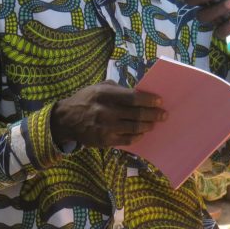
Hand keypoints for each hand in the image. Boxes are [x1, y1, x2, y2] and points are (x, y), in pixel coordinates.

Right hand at [50, 81, 165, 147]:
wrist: (65, 120)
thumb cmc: (85, 100)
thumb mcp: (97, 87)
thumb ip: (117, 89)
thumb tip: (137, 93)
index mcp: (105, 95)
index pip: (133, 97)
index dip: (148, 100)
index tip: (159, 101)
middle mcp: (106, 111)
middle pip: (137, 114)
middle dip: (153, 114)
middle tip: (163, 114)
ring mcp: (106, 127)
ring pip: (135, 128)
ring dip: (148, 125)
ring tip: (154, 123)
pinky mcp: (105, 140)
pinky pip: (127, 140)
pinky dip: (138, 136)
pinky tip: (142, 132)